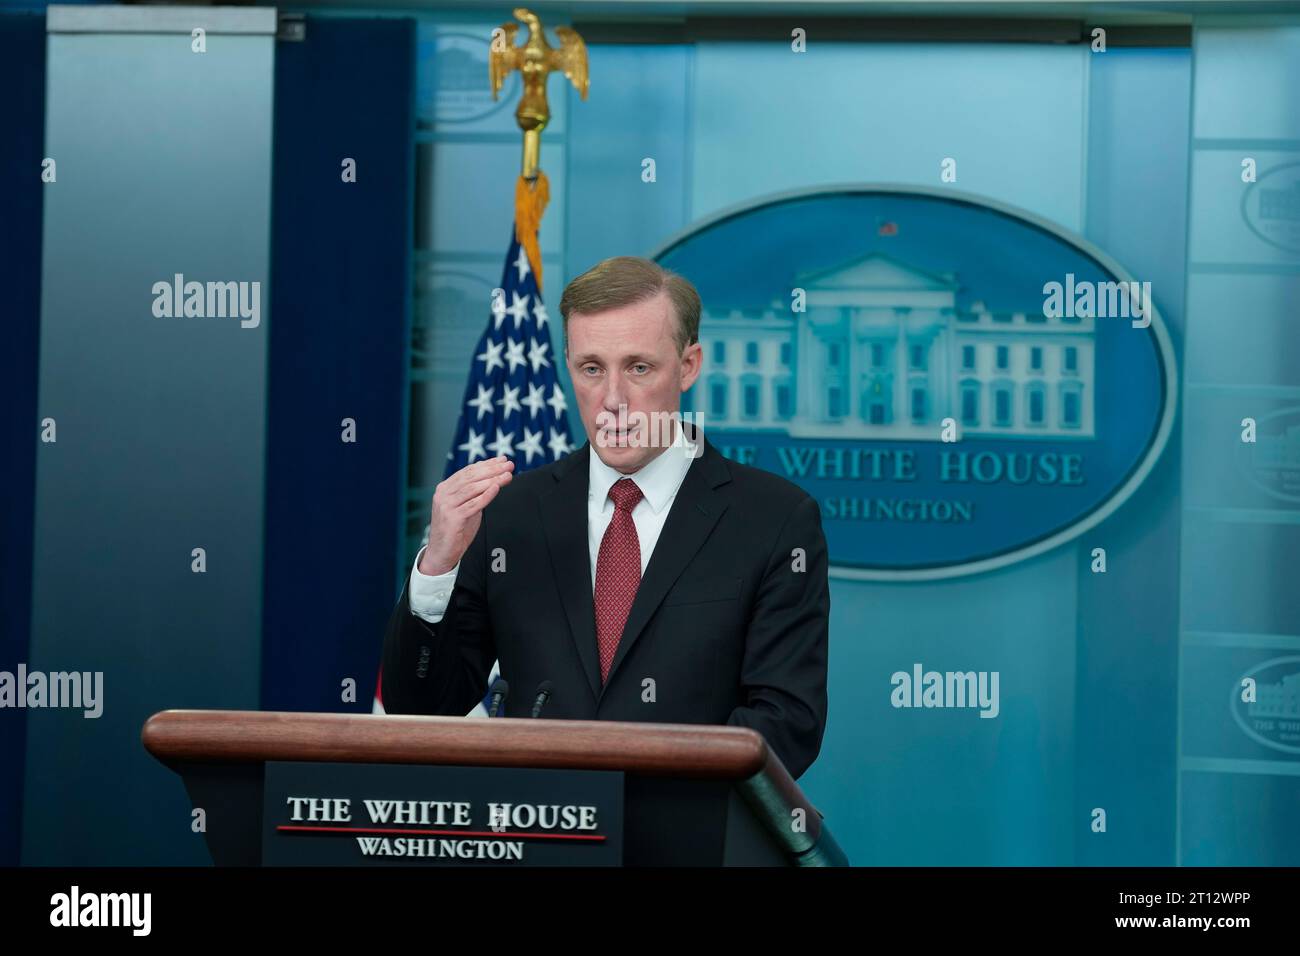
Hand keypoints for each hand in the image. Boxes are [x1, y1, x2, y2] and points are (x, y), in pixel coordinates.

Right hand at [418, 456, 513, 574]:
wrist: (442, 553)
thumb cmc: (456, 529)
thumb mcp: (466, 506)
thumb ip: (475, 492)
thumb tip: (491, 476)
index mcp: (445, 488)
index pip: (468, 471)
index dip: (487, 464)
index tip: (503, 460)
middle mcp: (443, 494)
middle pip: (471, 477)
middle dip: (492, 469)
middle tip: (509, 465)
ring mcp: (446, 506)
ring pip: (472, 489)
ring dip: (492, 480)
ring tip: (508, 475)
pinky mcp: (452, 519)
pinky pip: (472, 505)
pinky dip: (486, 495)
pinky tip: (496, 488)